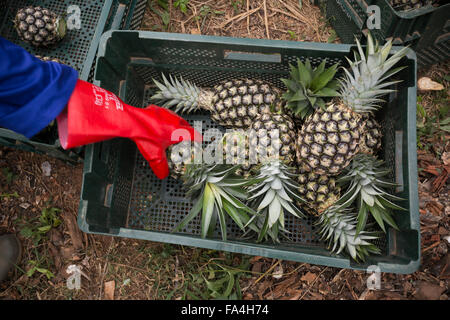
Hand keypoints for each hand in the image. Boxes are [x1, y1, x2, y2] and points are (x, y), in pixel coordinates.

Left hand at [57, 79, 201, 178]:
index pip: (193, 134)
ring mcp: (166, 113)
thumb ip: (161, 166)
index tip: (200, 140)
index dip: (197, 138)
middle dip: (188, 131)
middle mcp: (175, 120)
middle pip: (186, 125)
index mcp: (178, 131)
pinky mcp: (156, 109)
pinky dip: (166, 119)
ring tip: (174, 130)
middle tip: (187, 136)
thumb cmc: (146, 137)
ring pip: (176, 118)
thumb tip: (164, 175)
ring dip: (177, 124)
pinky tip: (160, 124)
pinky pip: (165, 114)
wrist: (131, 122)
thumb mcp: (154, 156)